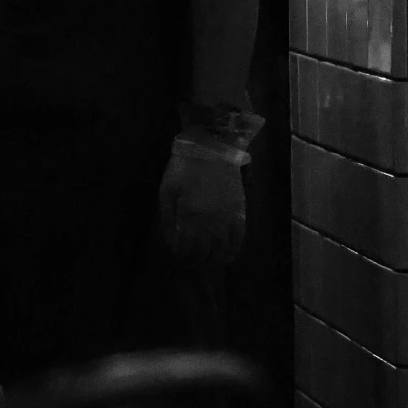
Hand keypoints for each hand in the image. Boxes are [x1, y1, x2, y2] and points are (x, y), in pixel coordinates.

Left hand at [158, 138, 245, 267]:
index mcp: (189, 216)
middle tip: (188, 262)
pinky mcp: (240, 212)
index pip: (185, 250)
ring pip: (222, 252)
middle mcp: (210, 223)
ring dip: (212, 262)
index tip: (176, 257)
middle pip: (202, 255)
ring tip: (205, 262)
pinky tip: (225, 256)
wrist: (212, 144)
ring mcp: (228, 219)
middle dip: (193, 262)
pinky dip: (232, 252)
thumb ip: (167, 219)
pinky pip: (238, 241)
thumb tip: (170, 242)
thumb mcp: (167, 190)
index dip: (179, 257)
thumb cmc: (183, 167)